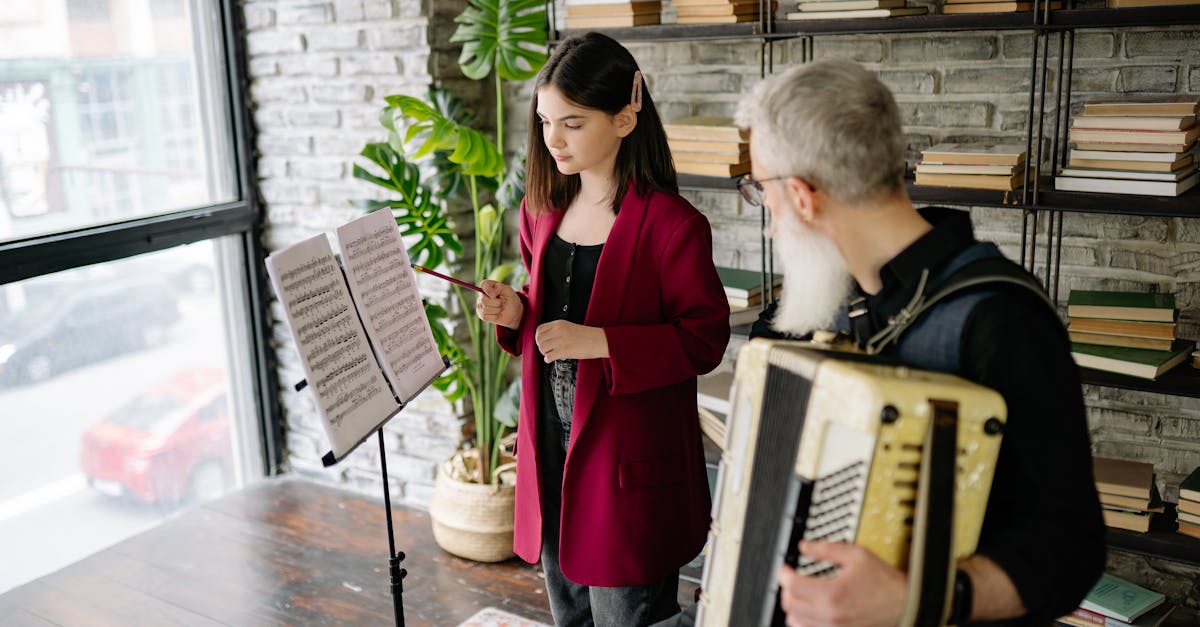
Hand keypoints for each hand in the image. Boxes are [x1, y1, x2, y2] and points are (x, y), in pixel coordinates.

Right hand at [476, 279, 522, 329]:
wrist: (514, 312)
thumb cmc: (510, 299)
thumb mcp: (508, 291)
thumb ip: (499, 288)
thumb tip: (491, 295)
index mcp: (488, 286)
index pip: (484, 284)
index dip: (489, 290)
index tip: (497, 294)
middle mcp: (482, 295)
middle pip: (484, 300)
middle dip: (497, 303)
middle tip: (503, 302)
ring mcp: (480, 305)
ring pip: (485, 309)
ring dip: (497, 310)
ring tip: (501, 308)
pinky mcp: (482, 314)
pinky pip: (485, 317)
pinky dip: (495, 316)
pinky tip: (498, 314)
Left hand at [534, 320, 608, 362]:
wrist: (598, 340)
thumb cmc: (587, 336)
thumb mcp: (570, 327)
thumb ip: (557, 330)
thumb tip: (546, 339)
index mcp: (559, 324)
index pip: (539, 329)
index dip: (538, 337)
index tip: (543, 341)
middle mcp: (558, 331)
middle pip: (539, 340)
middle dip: (541, 346)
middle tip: (547, 349)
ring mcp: (560, 341)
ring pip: (542, 348)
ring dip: (545, 353)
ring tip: (551, 354)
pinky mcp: (563, 351)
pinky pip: (548, 357)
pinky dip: (548, 359)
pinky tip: (554, 358)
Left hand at [776, 541, 906, 626]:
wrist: (904, 605)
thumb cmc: (884, 583)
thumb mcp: (857, 555)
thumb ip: (826, 549)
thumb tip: (805, 546)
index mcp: (831, 593)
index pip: (792, 584)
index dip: (783, 573)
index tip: (784, 568)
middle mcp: (829, 615)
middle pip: (789, 604)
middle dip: (786, 589)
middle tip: (791, 578)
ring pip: (795, 621)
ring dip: (793, 607)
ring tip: (800, 595)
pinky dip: (803, 622)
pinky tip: (809, 611)